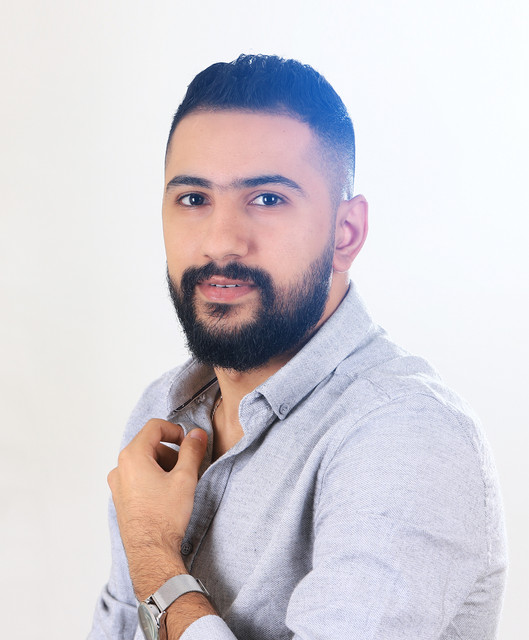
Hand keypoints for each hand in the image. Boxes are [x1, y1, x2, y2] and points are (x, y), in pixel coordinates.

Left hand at [107, 419, 207, 599]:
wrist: (151, 552)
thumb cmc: (165, 516)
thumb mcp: (185, 478)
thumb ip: (192, 450)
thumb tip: (197, 435)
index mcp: (132, 456)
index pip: (154, 427)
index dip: (175, 430)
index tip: (189, 442)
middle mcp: (120, 468)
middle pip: (149, 444)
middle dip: (171, 452)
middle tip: (187, 468)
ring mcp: (118, 484)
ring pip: (144, 462)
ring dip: (163, 466)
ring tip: (178, 485)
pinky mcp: (121, 498)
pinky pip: (138, 477)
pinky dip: (154, 478)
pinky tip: (167, 495)